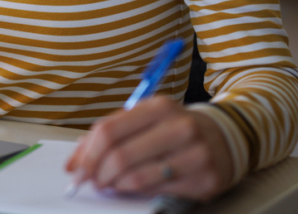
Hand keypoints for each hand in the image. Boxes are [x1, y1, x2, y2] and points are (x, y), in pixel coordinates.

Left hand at [64, 96, 232, 200]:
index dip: (87, 154)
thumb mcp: (145, 120)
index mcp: (158, 106)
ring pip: (136, 177)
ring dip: (114, 184)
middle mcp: (179, 126)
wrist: (223, 138)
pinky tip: (132, 186)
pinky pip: (156, 190)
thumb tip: (74, 162)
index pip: (109, 130)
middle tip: (91, 181)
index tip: (75, 169)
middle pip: (120, 156)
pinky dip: (135, 191)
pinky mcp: (203, 178)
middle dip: (97, 173)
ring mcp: (194, 153)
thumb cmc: (173, 129)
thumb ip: (109, 134)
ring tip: (110, 183)